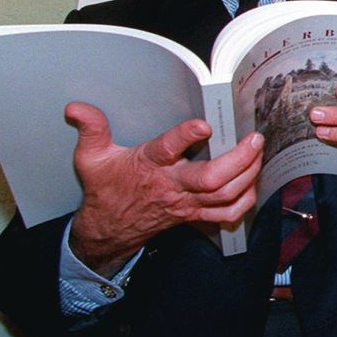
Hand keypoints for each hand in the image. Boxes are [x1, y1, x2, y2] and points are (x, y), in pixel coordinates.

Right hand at [66, 102, 263, 276]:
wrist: (109, 228)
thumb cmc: (105, 189)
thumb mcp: (91, 157)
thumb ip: (91, 130)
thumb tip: (76, 108)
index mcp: (149, 167)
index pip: (167, 151)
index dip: (185, 137)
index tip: (203, 124)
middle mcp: (172, 186)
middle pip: (211, 179)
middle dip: (239, 159)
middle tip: (255, 138)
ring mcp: (187, 203)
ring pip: (225, 195)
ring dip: (248, 174)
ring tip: (260, 152)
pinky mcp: (196, 214)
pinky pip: (227, 214)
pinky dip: (246, 200)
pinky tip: (255, 182)